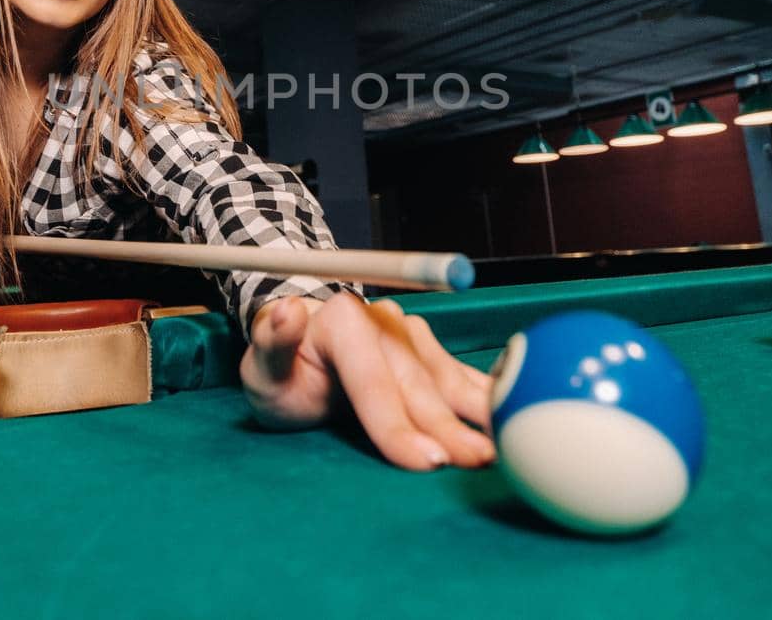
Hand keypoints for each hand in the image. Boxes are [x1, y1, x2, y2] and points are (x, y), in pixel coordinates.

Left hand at [240, 294, 495, 471]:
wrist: (301, 349)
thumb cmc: (282, 371)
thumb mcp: (260, 367)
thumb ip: (271, 342)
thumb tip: (283, 309)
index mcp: (342, 321)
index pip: (373, 381)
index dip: (399, 424)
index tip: (427, 462)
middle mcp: (383, 320)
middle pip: (417, 383)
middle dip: (447, 427)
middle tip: (480, 463)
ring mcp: (411, 331)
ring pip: (446, 377)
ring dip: (477, 412)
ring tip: (505, 443)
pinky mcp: (428, 346)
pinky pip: (460, 373)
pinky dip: (484, 395)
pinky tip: (511, 413)